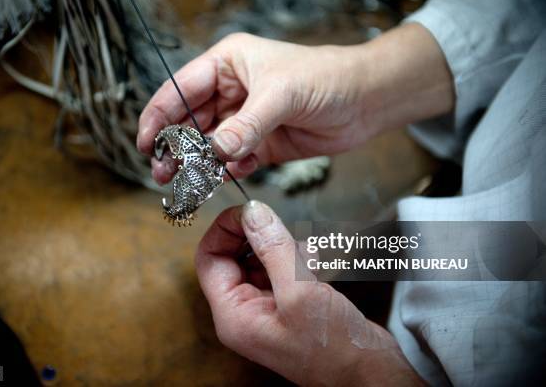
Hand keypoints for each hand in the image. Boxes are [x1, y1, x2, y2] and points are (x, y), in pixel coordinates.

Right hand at [138, 32, 368, 183]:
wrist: (365, 100)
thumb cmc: (325, 77)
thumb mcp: (281, 94)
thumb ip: (247, 125)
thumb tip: (216, 152)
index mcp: (227, 65)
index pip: (181, 90)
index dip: (160, 116)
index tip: (146, 143)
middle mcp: (231, 91)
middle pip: (190, 121)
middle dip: (176, 146)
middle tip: (163, 172)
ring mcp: (245, 120)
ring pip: (209, 145)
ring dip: (198, 163)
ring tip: (188, 182)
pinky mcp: (260, 144)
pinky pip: (233, 160)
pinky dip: (227, 170)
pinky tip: (228, 174)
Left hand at [196, 200, 423, 385]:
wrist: (371, 376)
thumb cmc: (335, 349)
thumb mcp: (300, 291)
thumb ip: (273, 248)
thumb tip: (253, 213)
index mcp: (234, 314)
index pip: (209, 259)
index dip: (224, 230)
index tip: (248, 210)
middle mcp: (245, 311)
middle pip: (234, 256)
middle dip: (259, 238)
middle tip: (282, 227)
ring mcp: (268, 308)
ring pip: (262, 259)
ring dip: (284, 248)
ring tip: (307, 256)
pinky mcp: (290, 304)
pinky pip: (283, 269)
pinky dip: (299, 259)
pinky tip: (317, 264)